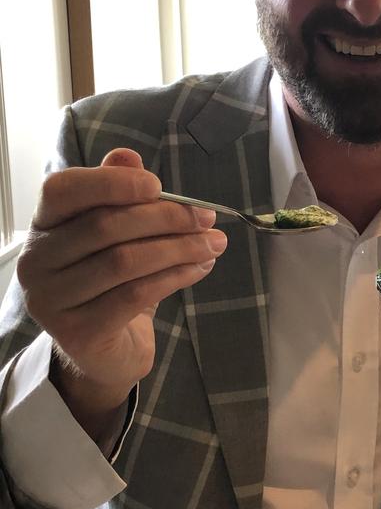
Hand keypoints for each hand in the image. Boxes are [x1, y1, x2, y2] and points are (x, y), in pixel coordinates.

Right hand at [17, 148, 226, 435]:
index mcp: (43, 224)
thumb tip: (128, 157)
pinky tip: (200, 268)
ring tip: (214, 243)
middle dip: (166, 217)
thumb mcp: (117, 233)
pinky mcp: (78, 333)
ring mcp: (52, 300)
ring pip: (125, 261)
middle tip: (207, 218)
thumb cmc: (111, 281)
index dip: (112, 183)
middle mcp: (37, 261)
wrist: (105, 351)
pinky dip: (175, 277)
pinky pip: (136, 294)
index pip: (63, 190)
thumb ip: (117, 191)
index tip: (158, 185)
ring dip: (179, 248)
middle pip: (106, 226)